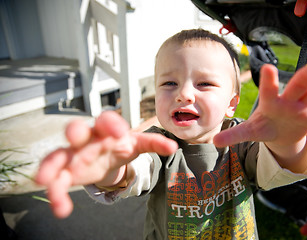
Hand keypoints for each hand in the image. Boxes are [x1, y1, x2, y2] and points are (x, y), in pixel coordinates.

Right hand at [36, 111, 177, 217]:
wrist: (107, 156)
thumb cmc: (121, 145)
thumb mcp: (138, 144)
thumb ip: (154, 143)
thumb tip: (174, 147)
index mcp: (107, 129)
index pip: (107, 121)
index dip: (112, 123)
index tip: (120, 132)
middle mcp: (88, 138)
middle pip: (77, 130)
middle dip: (75, 131)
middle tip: (74, 136)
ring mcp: (74, 154)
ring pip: (58, 156)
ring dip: (51, 166)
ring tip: (45, 180)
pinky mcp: (67, 171)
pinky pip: (58, 181)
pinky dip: (57, 194)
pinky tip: (61, 209)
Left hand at [214, 61, 306, 147]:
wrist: (279, 131)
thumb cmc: (264, 126)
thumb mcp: (250, 132)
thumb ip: (234, 135)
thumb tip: (214, 142)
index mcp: (270, 102)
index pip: (269, 90)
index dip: (269, 81)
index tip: (269, 69)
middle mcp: (288, 99)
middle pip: (298, 85)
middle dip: (306, 77)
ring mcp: (303, 106)